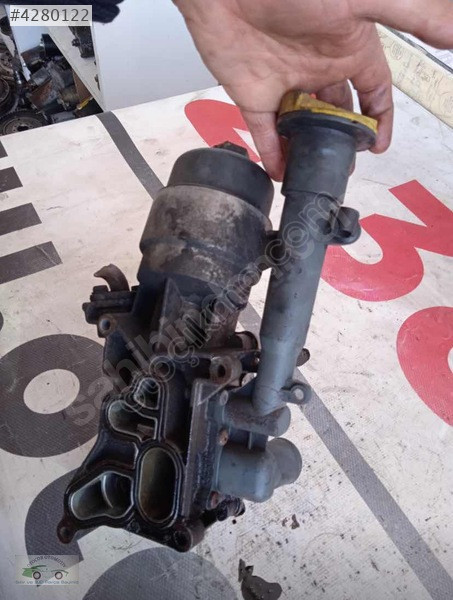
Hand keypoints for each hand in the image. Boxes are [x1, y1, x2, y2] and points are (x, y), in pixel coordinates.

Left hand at [175, 0, 452, 179]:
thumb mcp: (363, 1)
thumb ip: (411, 16)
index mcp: (349, 48)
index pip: (373, 92)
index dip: (379, 119)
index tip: (379, 146)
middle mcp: (318, 69)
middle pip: (337, 115)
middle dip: (343, 141)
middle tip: (343, 166)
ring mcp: (285, 84)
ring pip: (303, 127)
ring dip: (311, 151)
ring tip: (317, 177)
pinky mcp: (253, 95)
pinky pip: (265, 132)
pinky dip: (273, 153)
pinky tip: (282, 173)